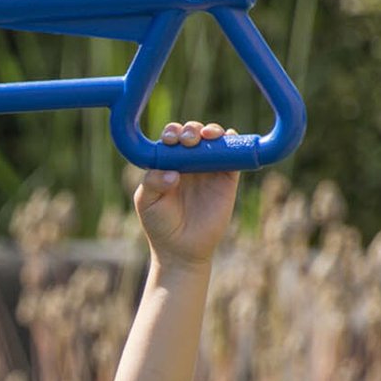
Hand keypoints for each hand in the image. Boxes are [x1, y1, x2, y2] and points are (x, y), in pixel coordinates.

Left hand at [134, 121, 238, 269]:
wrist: (183, 250)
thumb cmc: (160, 225)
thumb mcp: (147, 202)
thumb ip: (152, 182)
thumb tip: (173, 172)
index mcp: (168, 163)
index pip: (171, 138)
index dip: (172, 133)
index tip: (171, 140)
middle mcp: (189, 162)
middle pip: (193, 133)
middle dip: (191, 130)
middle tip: (189, 140)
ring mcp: (209, 169)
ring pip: (214, 139)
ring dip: (212, 130)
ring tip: (208, 136)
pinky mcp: (227, 180)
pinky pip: (233, 156)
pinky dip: (233, 142)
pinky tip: (228, 138)